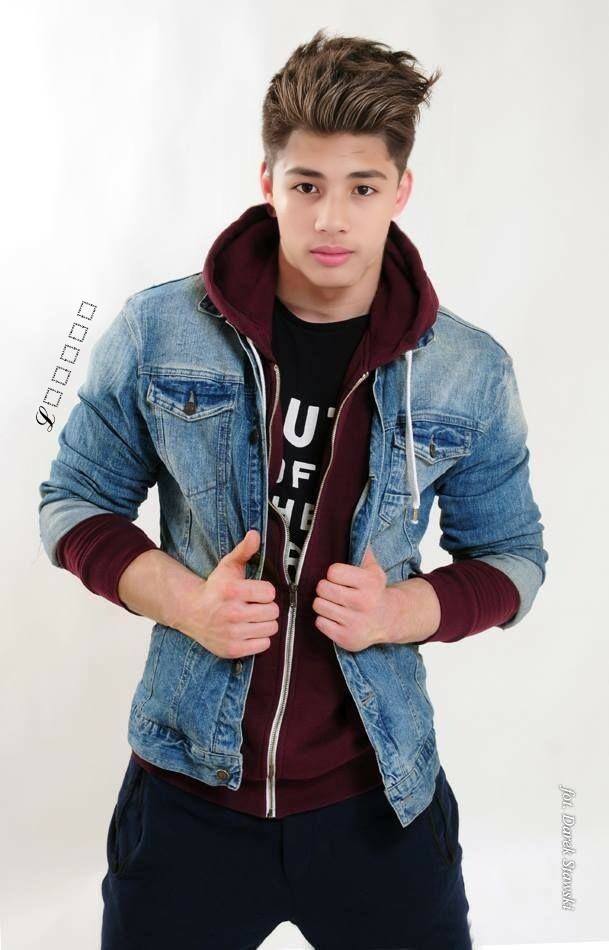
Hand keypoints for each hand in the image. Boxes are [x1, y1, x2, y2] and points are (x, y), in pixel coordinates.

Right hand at [179, 529, 279, 658]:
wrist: (191, 611)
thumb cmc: (215, 588)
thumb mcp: (228, 566)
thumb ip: (244, 550)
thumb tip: (255, 533)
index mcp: (232, 591)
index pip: (270, 592)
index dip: (265, 591)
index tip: (256, 592)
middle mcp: (231, 613)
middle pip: (273, 612)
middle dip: (267, 607)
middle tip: (255, 606)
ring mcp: (232, 633)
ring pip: (271, 629)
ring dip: (265, 623)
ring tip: (253, 618)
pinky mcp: (232, 649)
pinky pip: (264, 645)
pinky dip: (260, 639)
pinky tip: (249, 630)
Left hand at [312, 544, 401, 651]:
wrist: (389, 620)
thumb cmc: (376, 592)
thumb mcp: (374, 570)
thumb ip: (363, 552)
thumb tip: (359, 530)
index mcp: (369, 583)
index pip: (332, 572)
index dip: (334, 574)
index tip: (340, 578)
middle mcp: (362, 603)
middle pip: (322, 588)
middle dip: (326, 588)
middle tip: (335, 591)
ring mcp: (354, 623)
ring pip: (318, 606)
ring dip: (324, 604)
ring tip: (336, 604)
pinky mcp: (346, 638)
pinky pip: (319, 623)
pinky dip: (325, 620)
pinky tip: (336, 618)